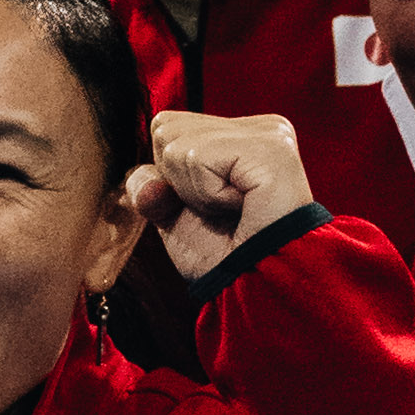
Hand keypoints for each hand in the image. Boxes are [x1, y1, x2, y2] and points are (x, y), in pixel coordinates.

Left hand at [125, 109, 316, 280]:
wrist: (257, 288)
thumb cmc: (226, 256)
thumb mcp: (175, 219)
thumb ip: (152, 191)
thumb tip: (143, 179)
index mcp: (243, 135)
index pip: (167, 126)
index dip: (171, 176)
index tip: (211, 206)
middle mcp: (260, 126)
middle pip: (166, 128)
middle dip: (179, 183)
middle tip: (222, 212)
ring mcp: (268, 133)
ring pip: (178, 144)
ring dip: (195, 193)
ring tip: (236, 211)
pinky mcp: (270, 148)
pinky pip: (198, 158)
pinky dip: (206, 194)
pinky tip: (243, 207)